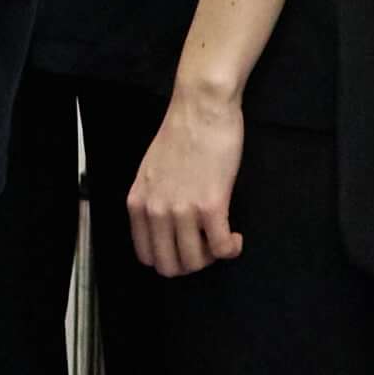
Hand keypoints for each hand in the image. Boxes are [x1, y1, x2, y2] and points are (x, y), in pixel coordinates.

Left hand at [128, 88, 244, 280]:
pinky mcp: (211, 205)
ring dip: (212, 257)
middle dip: (191, 264)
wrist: (200, 108)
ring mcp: (182, 210)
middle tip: (206, 246)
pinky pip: (221, 248)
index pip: (147, 256)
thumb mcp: (150, 172)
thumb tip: (165, 225)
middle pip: (169, 266)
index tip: (186, 246)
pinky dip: (231, 249)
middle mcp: (155, 211)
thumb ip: (153, 200)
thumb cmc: (180, 133)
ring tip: (221, 238)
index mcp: (138, 204)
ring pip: (195, 262)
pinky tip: (235, 237)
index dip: (170, 258)